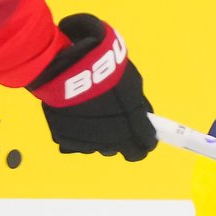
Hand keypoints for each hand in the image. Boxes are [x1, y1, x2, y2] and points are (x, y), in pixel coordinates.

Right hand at [28, 14, 155, 160]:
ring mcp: (90, 141)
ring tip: (89, 116)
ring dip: (98, 137)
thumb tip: (138, 114)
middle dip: (122, 141)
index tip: (143, 138)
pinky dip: (76, 134)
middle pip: (123, 149)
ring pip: (99, 147)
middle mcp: (114, 137)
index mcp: (133, 122)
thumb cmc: (103, 66)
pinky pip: (77, 143)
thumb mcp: (128, 78)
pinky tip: (73, 117)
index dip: (146, 140)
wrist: (69, 67)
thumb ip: (134, 100)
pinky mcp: (69, 140)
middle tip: (115, 126)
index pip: (146, 142)